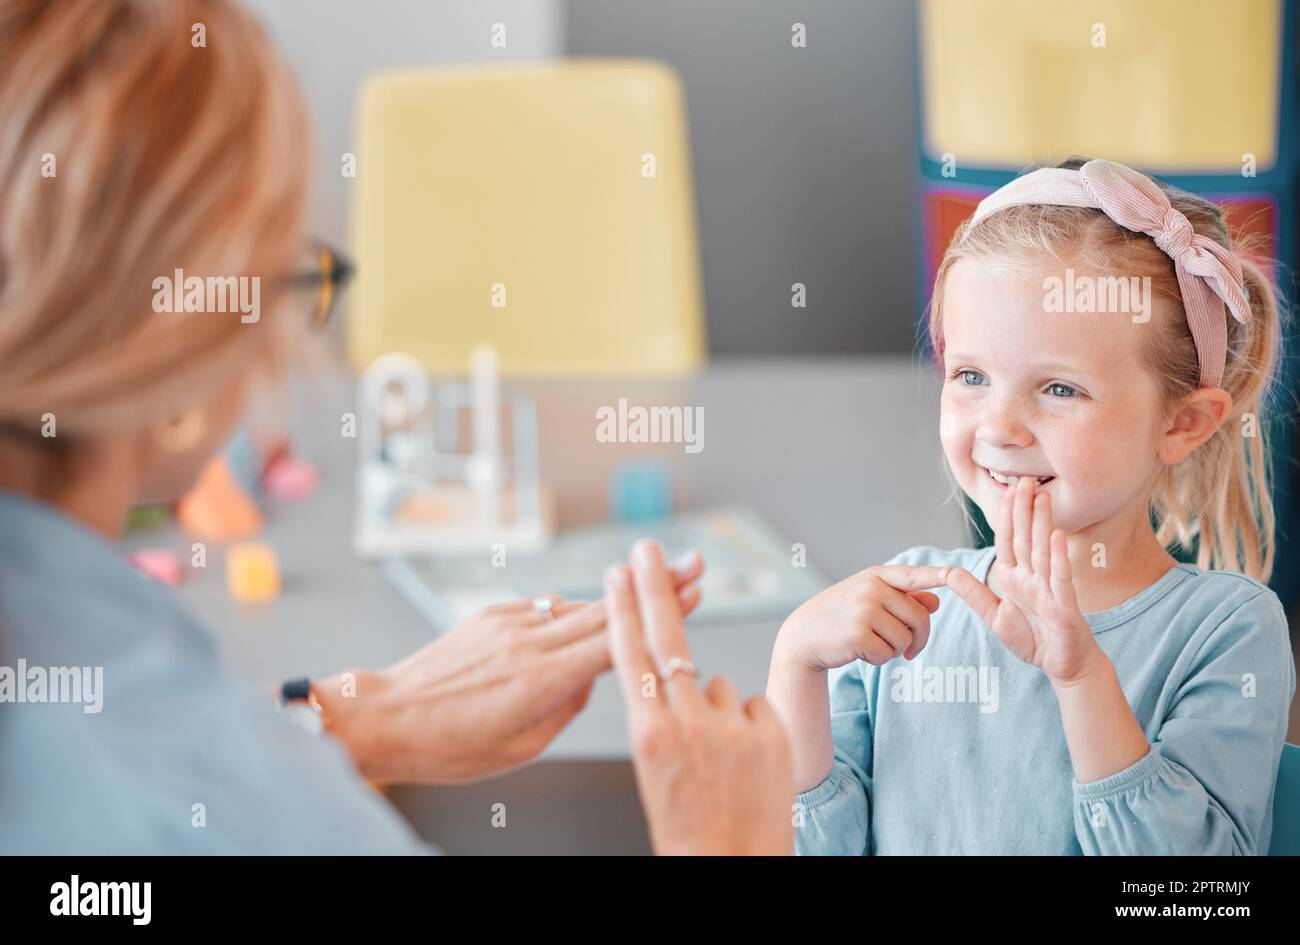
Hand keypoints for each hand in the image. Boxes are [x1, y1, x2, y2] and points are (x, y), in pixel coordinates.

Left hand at [318, 553, 704, 783]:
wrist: (386, 717)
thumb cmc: (450, 747)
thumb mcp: (521, 747)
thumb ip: (566, 707)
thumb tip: (591, 676)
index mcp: (540, 681)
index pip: (616, 641)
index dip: (659, 615)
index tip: (696, 592)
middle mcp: (528, 641)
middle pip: (607, 610)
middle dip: (656, 586)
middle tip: (696, 564)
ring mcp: (508, 622)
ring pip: (577, 605)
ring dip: (619, 596)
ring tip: (658, 582)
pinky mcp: (491, 614)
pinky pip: (545, 610)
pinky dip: (572, 612)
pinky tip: (590, 615)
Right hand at [606, 539, 792, 854]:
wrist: (730, 867)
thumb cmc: (687, 825)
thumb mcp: (657, 769)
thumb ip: (665, 719)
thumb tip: (684, 678)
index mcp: (647, 733)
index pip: (629, 655)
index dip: (622, 609)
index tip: (617, 572)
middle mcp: (685, 722)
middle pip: (667, 637)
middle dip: (654, 587)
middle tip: (648, 549)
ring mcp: (730, 725)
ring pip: (721, 687)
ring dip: (721, 712)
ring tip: (723, 763)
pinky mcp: (769, 732)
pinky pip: (755, 708)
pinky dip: (752, 728)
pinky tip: (749, 765)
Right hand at [774, 563, 952, 670]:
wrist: (803, 637)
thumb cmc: (839, 618)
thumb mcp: (869, 601)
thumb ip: (904, 599)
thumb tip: (936, 600)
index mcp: (877, 576)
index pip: (914, 574)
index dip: (939, 574)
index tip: (957, 574)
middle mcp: (872, 588)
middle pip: (920, 618)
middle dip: (918, 639)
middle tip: (908, 651)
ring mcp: (865, 609)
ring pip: (906, 639)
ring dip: (893, 651)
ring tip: (871, 645)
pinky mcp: (859, 633)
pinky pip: (888, 654)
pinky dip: (878, 660)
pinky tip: (860, 652)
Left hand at [945, 475, 1101, 684]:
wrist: (1063, 666)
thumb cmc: (1033, 640)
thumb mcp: (995, 617)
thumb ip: (975, 594)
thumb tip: (950, 573)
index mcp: (1016, 578)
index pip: (1009, 542)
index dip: (1007, 517)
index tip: (1008, 489)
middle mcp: (1034, 578)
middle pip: (1026, 538)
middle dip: (1025, 509)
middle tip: (1025, 479)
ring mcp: (1051, 590)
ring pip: (1043, 551)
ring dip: (1042, 523)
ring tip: (1041, 496)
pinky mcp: (1065, 606)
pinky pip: (1060, 577)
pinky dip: (1057, 556)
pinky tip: (1055, 535)